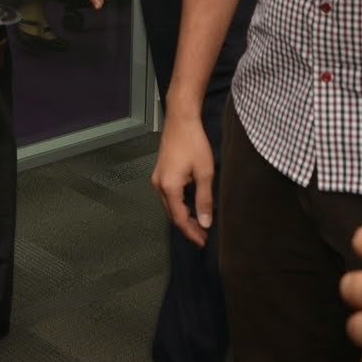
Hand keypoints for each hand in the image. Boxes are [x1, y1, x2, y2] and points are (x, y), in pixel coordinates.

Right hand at [150, 110, 214, 247]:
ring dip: (183, 216)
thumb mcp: (204, 173)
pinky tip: (190, 206)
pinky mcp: (160, 172)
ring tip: (199, 224)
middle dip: (187, 226)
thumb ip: (204, 200)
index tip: (203, 242)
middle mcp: (158, 185)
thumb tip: (205, 223)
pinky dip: (179, 204)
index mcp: (169, 187)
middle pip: (172, 214)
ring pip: (170, 205)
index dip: (191, 232)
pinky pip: (168, 195)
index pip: (180, 218)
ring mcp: (157, 178)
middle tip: (202, 236)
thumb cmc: (194, 143)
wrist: (181, 119)